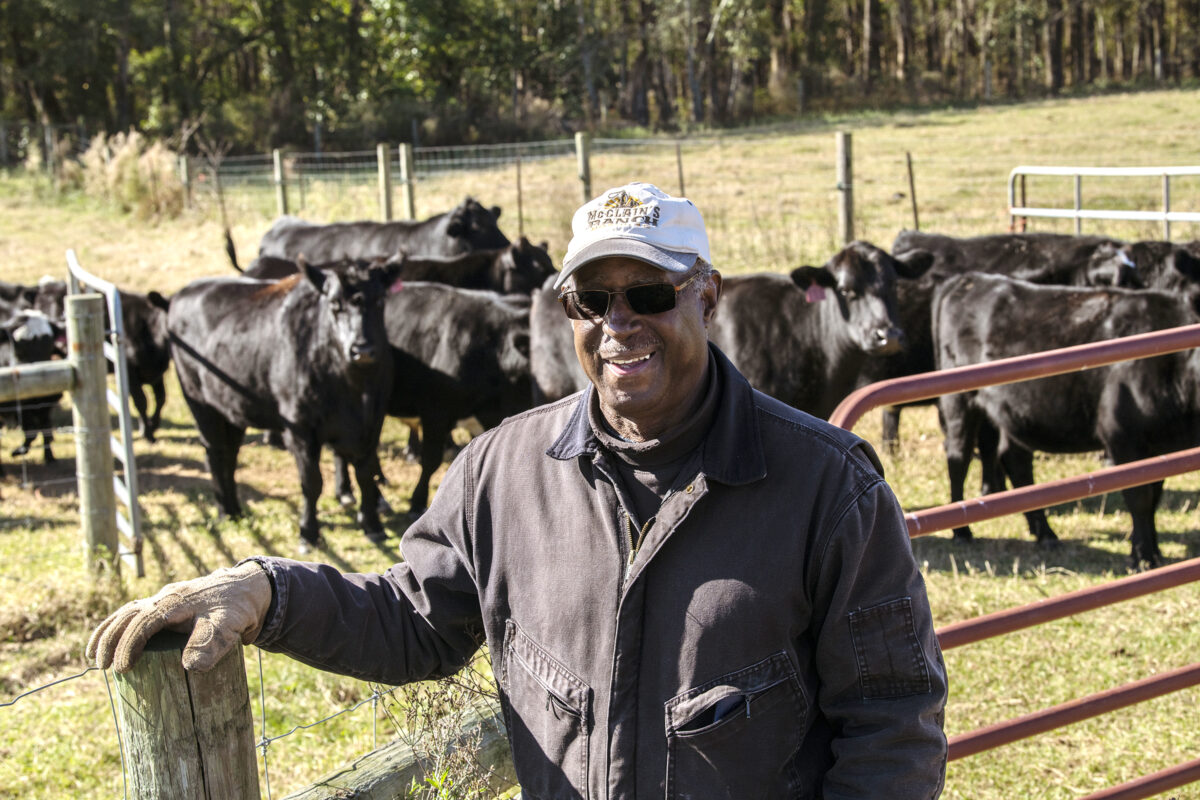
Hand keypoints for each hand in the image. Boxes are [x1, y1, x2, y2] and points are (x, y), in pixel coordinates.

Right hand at [86, 561, 271, 672]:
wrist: (247, 591)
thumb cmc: (236, 609)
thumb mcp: (228, 626)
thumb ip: (211, 644)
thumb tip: (189, 666)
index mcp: (175, 602)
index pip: (143, 622)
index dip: (129, 645)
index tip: (122, 669)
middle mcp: (164, 598)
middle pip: (127, 615)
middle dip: (110, 640)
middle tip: (101, 667)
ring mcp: (164, 600)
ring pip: (127, 612)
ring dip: (109, 632)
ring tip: (93, 657)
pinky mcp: (167, 608)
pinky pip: (136, 614)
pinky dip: (120, 627)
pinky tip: (113, 643)